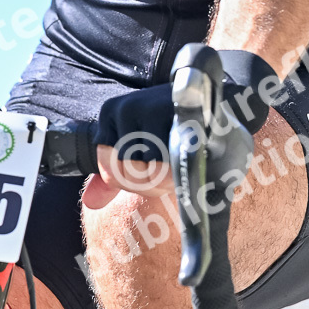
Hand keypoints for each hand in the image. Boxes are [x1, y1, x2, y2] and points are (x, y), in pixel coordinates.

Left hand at [84, 51, 279, 211]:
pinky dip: (183, 171)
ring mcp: (154, 107)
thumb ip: (115, 175)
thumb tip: (90, 202)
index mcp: (110, 113)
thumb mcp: (140, 154)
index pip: (109, 171)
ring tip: (185, 164)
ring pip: (151, 170)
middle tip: (173, 172)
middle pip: (128, 172)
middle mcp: (128, 106)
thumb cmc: (174, 137)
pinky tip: (195, 160)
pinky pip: (173, 162)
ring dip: (171, 179)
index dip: (133, 184)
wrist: (218, 112)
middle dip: (153, 184)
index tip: (153, 175)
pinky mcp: (183, 114)